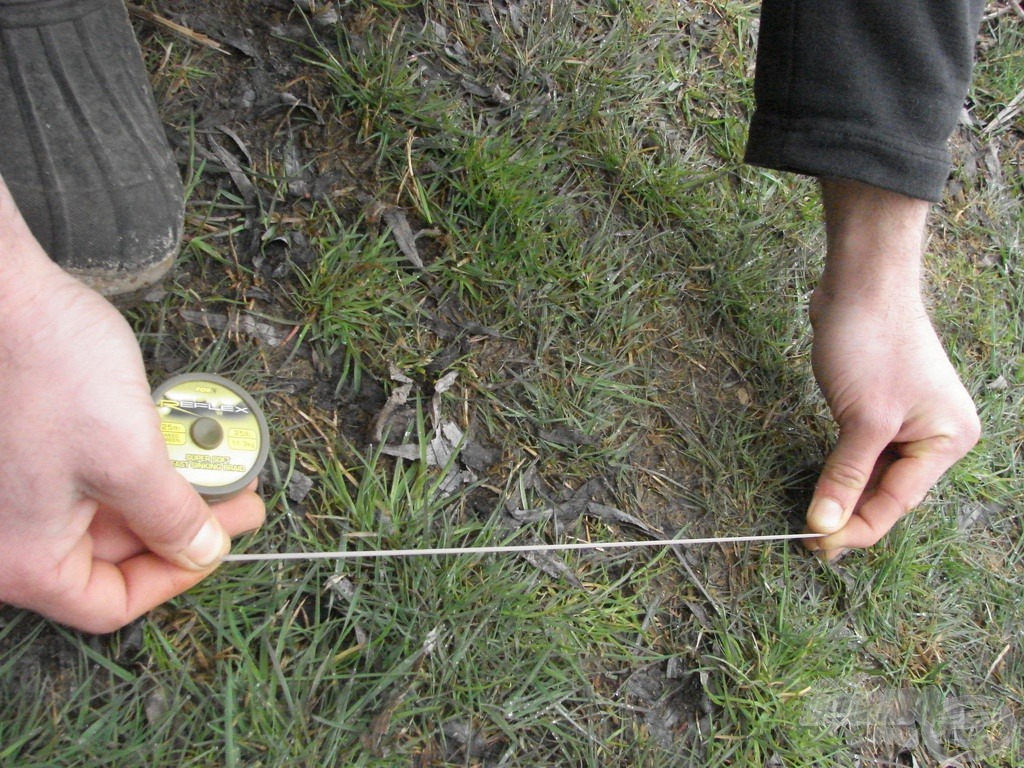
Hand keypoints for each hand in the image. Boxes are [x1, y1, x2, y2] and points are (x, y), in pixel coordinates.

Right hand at [0, 180, 265, 632]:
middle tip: (239, 497)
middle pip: (107, 559)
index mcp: (22, 556)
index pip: (109, 604)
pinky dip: (130, 469)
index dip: (176, 577)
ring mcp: (11, 495)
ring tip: (218, 464)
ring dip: (163, 494)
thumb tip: (202, 551)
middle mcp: (6, 536)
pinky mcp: (22, 455)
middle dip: (180, 526)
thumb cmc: (52, 370)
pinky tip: (171, 441)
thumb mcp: (130, 455)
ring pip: (100, 517)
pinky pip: (82, 481)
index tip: (221, 541)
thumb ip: (172, 516)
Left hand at [803, 180, 979, 557]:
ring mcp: (910, 420)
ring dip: (846, 496)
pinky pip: (865, 452)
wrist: (861, 283)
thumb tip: (824, 526)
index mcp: (947, 440)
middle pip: (889, 492)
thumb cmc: (871, 343)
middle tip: (810, 541)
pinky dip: (845, 470)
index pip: (897, 503)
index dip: (856, 530)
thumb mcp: (862, 419)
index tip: (818, 547)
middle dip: (851, 516)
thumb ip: (845, 476)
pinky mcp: (883, 407)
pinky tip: (824, 487)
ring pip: (875, 475)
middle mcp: (937, 434)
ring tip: (813, 522)